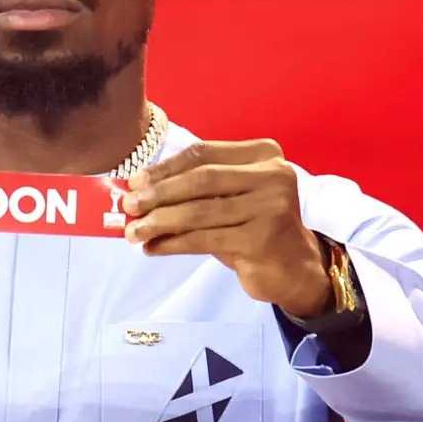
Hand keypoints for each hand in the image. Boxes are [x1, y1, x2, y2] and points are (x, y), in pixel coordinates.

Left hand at [120, 138, 332, 317]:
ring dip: (159, 222)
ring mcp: (271, 207)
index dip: (164, 167)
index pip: (203, 153)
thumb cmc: (253, 226)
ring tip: (133, 232)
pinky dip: (173, 243)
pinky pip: (204, 239)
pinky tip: (153, 248)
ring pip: (200, 212)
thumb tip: (138, 191)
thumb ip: (194, 189)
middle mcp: (273, 176)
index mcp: (264, 154)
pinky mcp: (262, 239)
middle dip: (158, 194)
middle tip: (128, 206)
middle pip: (201, 180)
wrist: (293, 268)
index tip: (134, 182)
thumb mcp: (229, 198)